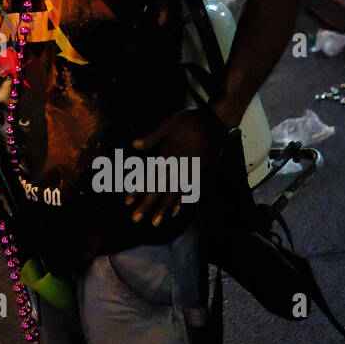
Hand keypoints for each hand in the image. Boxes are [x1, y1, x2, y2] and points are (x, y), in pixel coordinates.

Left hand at [126, 110, 217, 227]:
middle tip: (135, 219)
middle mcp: (181, 167)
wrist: (217, 121)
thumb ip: (152, 137)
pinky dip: (182, 202)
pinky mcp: (202, 174)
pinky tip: (175, 212)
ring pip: (176, 194)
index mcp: (171, 155)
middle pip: (161, 189)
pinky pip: (191, 191)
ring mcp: (193, 172)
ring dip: (164, 209)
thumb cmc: (191, 121)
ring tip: (154, 222)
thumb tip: (134, 145)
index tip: (128, 201)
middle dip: (148, 205)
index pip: (151, 176)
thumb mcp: (168, 124)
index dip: (138, 189)